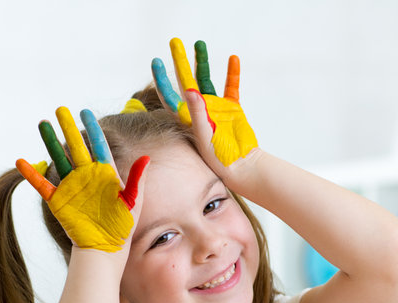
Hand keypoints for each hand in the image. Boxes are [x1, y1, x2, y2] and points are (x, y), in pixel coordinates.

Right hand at [16, 107, 148, 252]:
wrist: (104, 249)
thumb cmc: (122, 228)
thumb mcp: (132, 203)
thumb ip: (136, 180)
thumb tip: (147, 158)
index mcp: (106, 175)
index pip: (98, 146)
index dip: (92, 129)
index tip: (86, 112)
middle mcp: (87, 177)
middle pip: (76, 147)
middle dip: (68, 128)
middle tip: (61, 109)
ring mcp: (72, 187)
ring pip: (59, 159)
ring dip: (50, 141)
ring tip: (43, 123)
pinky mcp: (59, 201)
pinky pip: (42, 185)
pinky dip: (31, 174)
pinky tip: (21, 161)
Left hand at [152, 38, 257, 168]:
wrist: (241, 166)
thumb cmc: (218, 157)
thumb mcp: (204, 134)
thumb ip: (197, 111)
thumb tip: (188, 88)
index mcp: (186, 117)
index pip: (169, 94)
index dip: (161, 79)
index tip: (155, 61)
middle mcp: (198, 110)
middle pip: (186, 80)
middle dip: (180, 61)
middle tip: (174, 42)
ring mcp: (215, 108)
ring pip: (206, 80)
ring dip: (202, 62)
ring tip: (199, 43)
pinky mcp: (232, 109)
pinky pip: (231, 87)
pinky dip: (232, 73)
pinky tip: (232, 58)